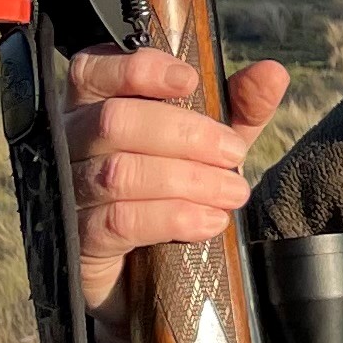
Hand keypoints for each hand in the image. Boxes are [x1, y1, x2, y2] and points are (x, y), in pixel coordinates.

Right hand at [67, 49, 291, 311]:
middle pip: (115, 120)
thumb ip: (240, 107)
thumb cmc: (174, 189)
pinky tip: (210, 222)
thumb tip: (272, 72)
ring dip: (188, 180)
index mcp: (95, 106)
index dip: (137, 69)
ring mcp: (69, 191)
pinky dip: (173, 217)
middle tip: (235, 155)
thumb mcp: (213, 145)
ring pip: (120, 172)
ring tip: (234, 193)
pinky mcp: (79, 238)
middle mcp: (72, 143)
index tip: (190, 81)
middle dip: (185, 134)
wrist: (144, 274)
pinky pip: (120, 220)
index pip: (93, 68)